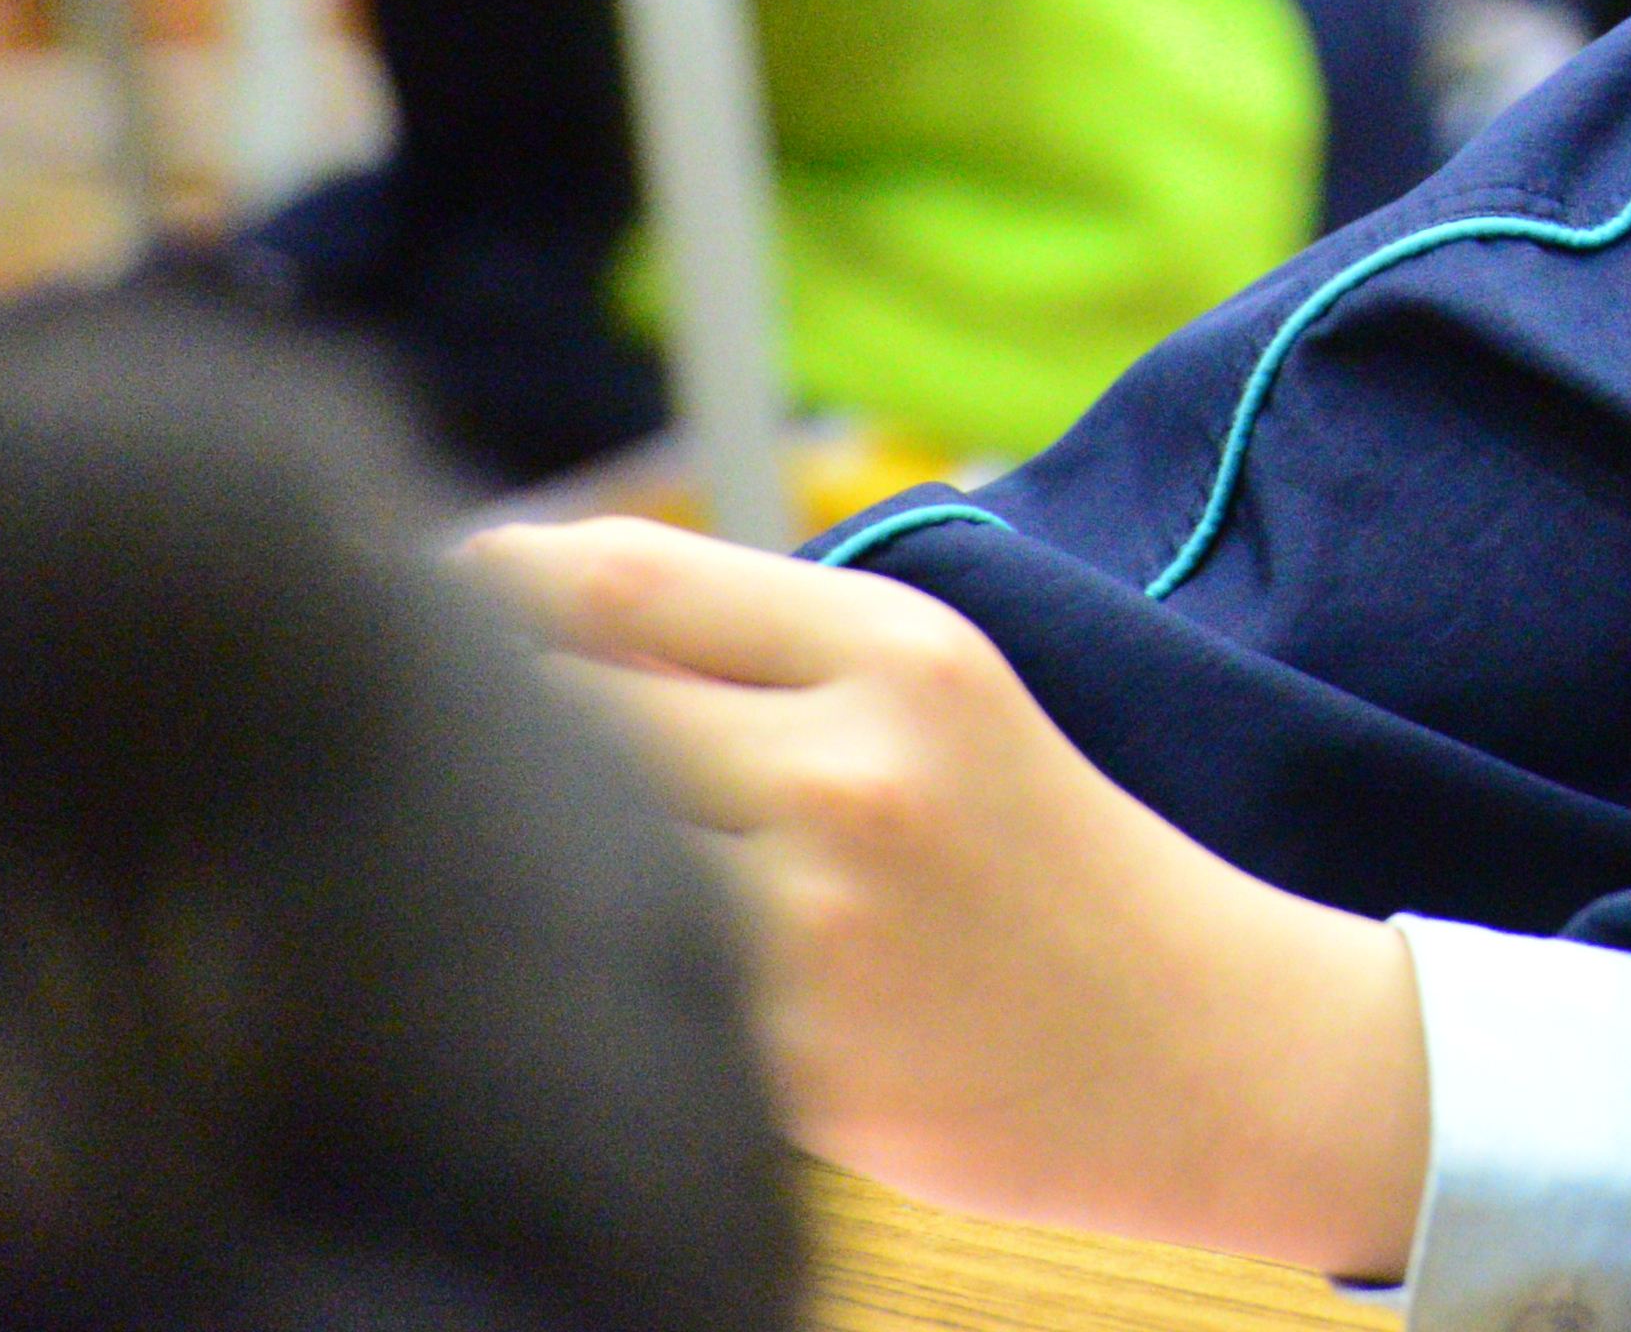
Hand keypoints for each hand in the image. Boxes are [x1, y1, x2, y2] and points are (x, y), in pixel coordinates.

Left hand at [463, 517, 1430, 1280]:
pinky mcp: (786, 1055)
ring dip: (507, 856)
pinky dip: (575, 970)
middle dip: (476, 722)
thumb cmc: (1046, 868)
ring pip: (565, 850)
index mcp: (897, 650)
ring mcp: (812, 918)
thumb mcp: (943, 704)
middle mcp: (849, 767)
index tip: (428, 610)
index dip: (485, 587)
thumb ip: (761, 659)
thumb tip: (514, 615)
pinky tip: (588, 976)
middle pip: (560, 706)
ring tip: (501, 869)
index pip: (618, 576)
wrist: (1204, 1046)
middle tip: (426, 745)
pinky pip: (614, 981)